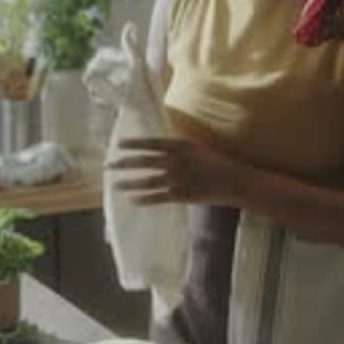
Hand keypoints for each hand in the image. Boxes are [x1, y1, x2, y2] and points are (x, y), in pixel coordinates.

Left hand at [106, 137, 240, 205]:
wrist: (235, 181)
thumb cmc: (219, 162)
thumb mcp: (199, 148)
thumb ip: (180, 147)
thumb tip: (162, 146)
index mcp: (180, 146)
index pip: (151, 144)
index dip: (133, 144)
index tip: (118, 144)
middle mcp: (176, 161)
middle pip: (144, 161)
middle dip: (124, 163)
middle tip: (109, 165)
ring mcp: (177, 179)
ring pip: (147, 181)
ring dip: (129, 183)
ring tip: (115, 185)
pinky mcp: (181, 195)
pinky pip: (157, 197)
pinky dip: (143, 199)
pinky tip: (132, 200)